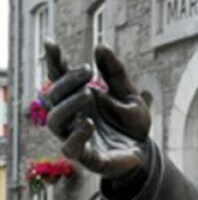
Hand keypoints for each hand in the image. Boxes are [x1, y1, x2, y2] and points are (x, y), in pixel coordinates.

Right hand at [45, 42, 150, 180]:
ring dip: (68, 105)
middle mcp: (72, 116)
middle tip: (89, 71)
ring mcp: (75, 136)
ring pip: (55, 121)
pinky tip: (89, 123)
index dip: (53, 61)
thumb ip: (116, 73)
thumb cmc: (131, 124)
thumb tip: (100, 46)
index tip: (51, 43)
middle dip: (68, 81)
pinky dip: (77, 135)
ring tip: (88, 93)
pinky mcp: (86, 157)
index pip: (59, 79)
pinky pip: (70, 148)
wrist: (145, 152)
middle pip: (54, 96)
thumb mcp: (130, 95)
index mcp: (79, 99)